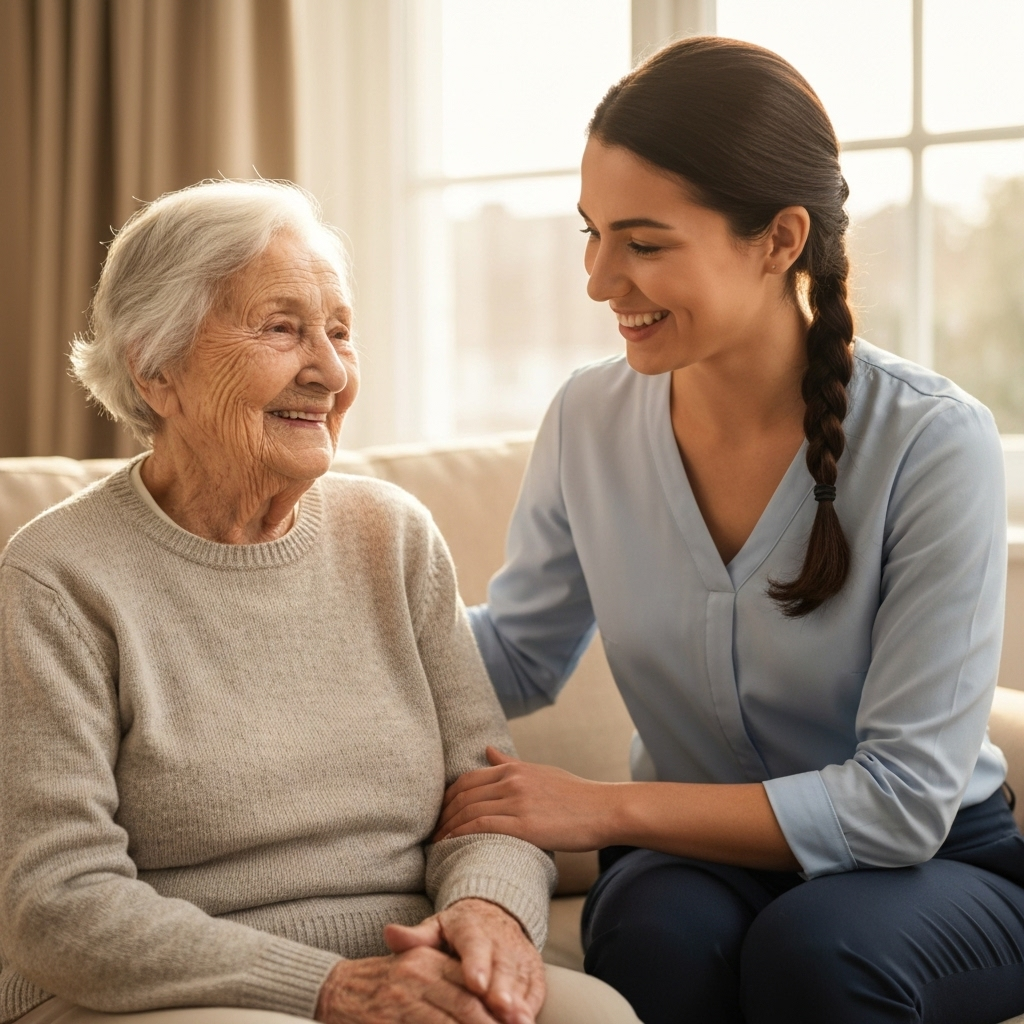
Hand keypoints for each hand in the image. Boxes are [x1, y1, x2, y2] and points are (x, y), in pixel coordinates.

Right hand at [315, 946, 497, 1023]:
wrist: (337, 989)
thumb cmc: (385, 982)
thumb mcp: (416, 968)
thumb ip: (448, 981)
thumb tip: (489, 1002)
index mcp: (429, 959)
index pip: (473, 984)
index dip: (500, 1007)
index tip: (522, 1020)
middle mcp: (418, 974)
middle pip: (467, 1006)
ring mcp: (401, 999)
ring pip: (449, 1023)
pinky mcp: (387, 1019)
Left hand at [384, 898, 544, 1023]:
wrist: (493, 918)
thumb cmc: (456, 933)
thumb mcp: (435, 929)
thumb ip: (416, 938)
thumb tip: (389, 933)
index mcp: (471, 928)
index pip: (474, 945)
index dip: (476, 964)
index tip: (475, 982)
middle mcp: (500, 940)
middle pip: (502, 967)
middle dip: (502, 990)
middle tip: (499, 1008)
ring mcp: (518, 956)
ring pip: (520, 980)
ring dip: (519, 1004)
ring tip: (515, 1022)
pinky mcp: (532, 971)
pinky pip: (534, 991)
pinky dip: (529, 1007)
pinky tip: (524, 1022)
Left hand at [434, 747, 612, 851]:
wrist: (604, 809)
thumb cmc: (575, 795)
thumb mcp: (540, 772)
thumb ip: (511, 764)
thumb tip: (488, 750)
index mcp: (514, 769)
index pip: (467, 780)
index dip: (447, 798)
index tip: (439, 815)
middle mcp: (512, 781)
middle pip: (463, 796)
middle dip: (442, 815)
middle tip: (431, 833)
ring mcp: (518, 802)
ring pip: (468, 812)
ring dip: (447, 828)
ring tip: (436, 844)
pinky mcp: (525, 825)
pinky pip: (482, 827)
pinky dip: (460, 835)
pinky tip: (451, 846)